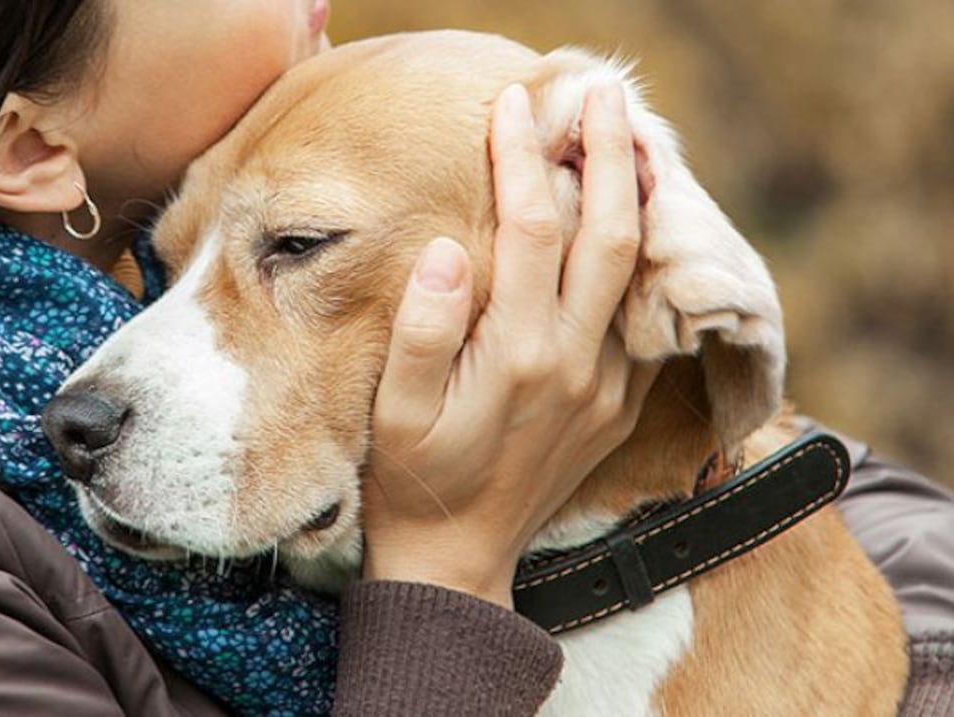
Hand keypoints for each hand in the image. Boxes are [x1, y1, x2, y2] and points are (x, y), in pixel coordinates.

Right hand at [362, 82, 660, 607]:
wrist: (460, 560)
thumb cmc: (413, 480)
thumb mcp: (395, 411)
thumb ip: (423, 329)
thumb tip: (447, 249)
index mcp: (518, 354)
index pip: (531, 228)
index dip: (522, 158)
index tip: (511, 106)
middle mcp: (576, 363)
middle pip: (609, 233)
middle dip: (608, 154)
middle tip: (602, 94)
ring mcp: (608, 386)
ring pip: (639, 271)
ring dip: (640, 198)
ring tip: (634, 140)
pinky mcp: (620, 405)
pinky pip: (644, 317)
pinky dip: (645, 260)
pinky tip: (635, 225)